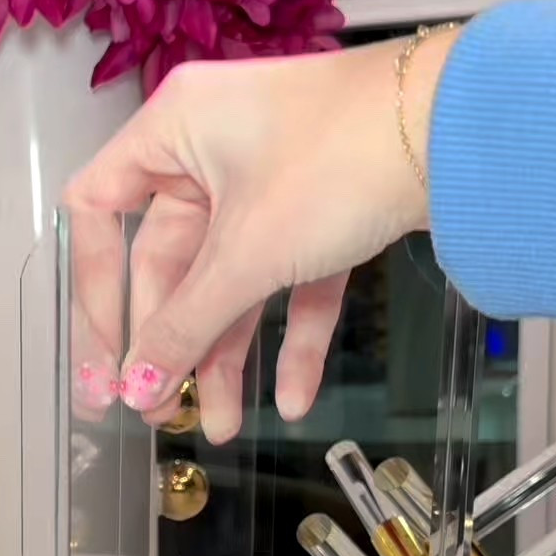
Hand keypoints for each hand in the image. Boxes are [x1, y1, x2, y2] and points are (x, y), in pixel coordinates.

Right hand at [66, 29, 457, 440]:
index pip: (99, 213)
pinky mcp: (325, 210)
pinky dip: (290, 336)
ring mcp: (272, 180)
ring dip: (225, 355)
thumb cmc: (340, 158)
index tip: (108, 361)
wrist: (460, 131)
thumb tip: (137, 385)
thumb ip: (185, 324)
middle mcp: (214, 149)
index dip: (95, 291)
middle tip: (161, 412)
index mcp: (174, 130)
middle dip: (171, 343)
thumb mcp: (247, 252)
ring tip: (219, 426)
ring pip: (231, 281)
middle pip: (168, 262)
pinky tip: (293, 400)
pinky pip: (291, 282)